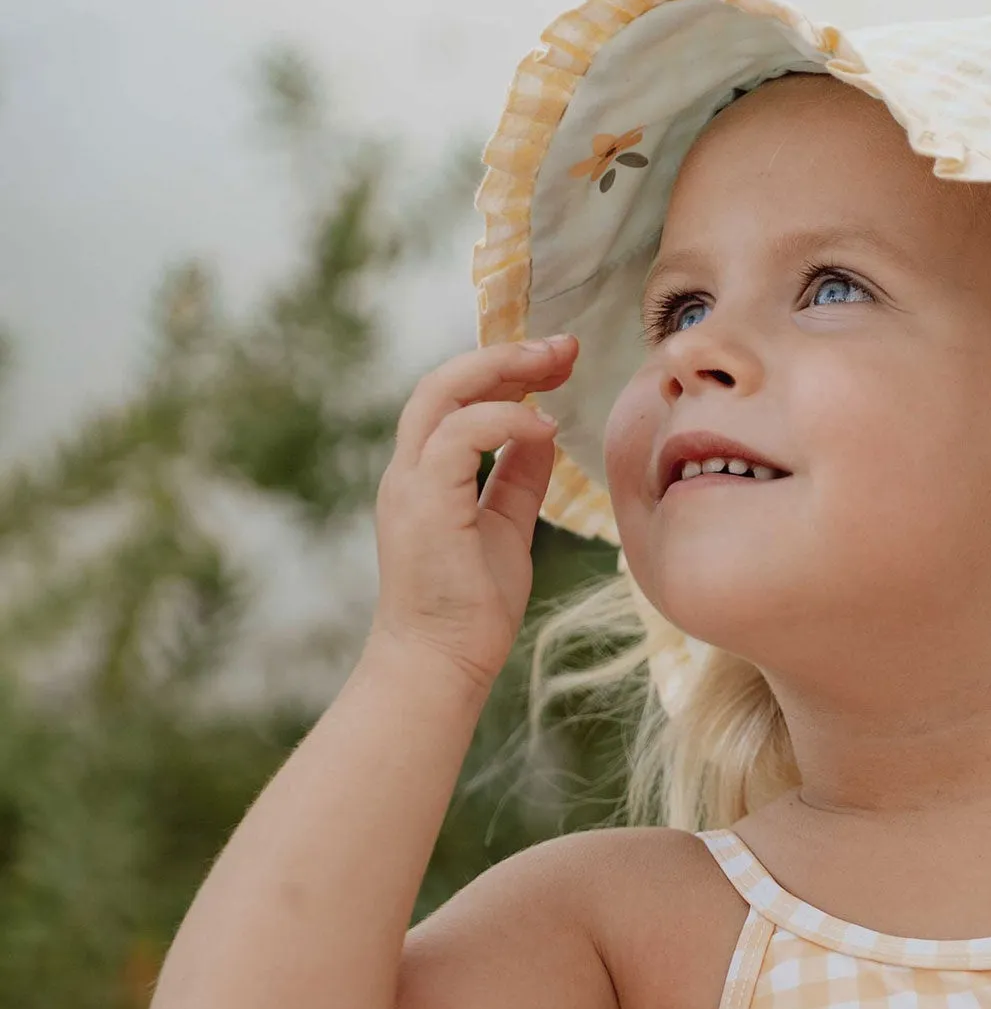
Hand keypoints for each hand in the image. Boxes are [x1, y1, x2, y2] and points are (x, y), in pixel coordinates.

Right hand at [371, 334, 577, 689]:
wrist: (441, 663)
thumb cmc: (470, 607)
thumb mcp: (507, 528)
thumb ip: (519, 479)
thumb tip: (543, 432)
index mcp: (425, 473)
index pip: (456, 399)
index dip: (505, 371)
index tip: (556, 359)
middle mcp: (409, 470)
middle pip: (445, 381)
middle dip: (505, 354)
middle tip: (562, 346)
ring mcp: (410, 485)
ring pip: (442, 394)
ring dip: (502, 371)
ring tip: (554, 365)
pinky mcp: (424, 504)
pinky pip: (459, 437)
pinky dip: (503, 421)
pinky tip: (544, 426)